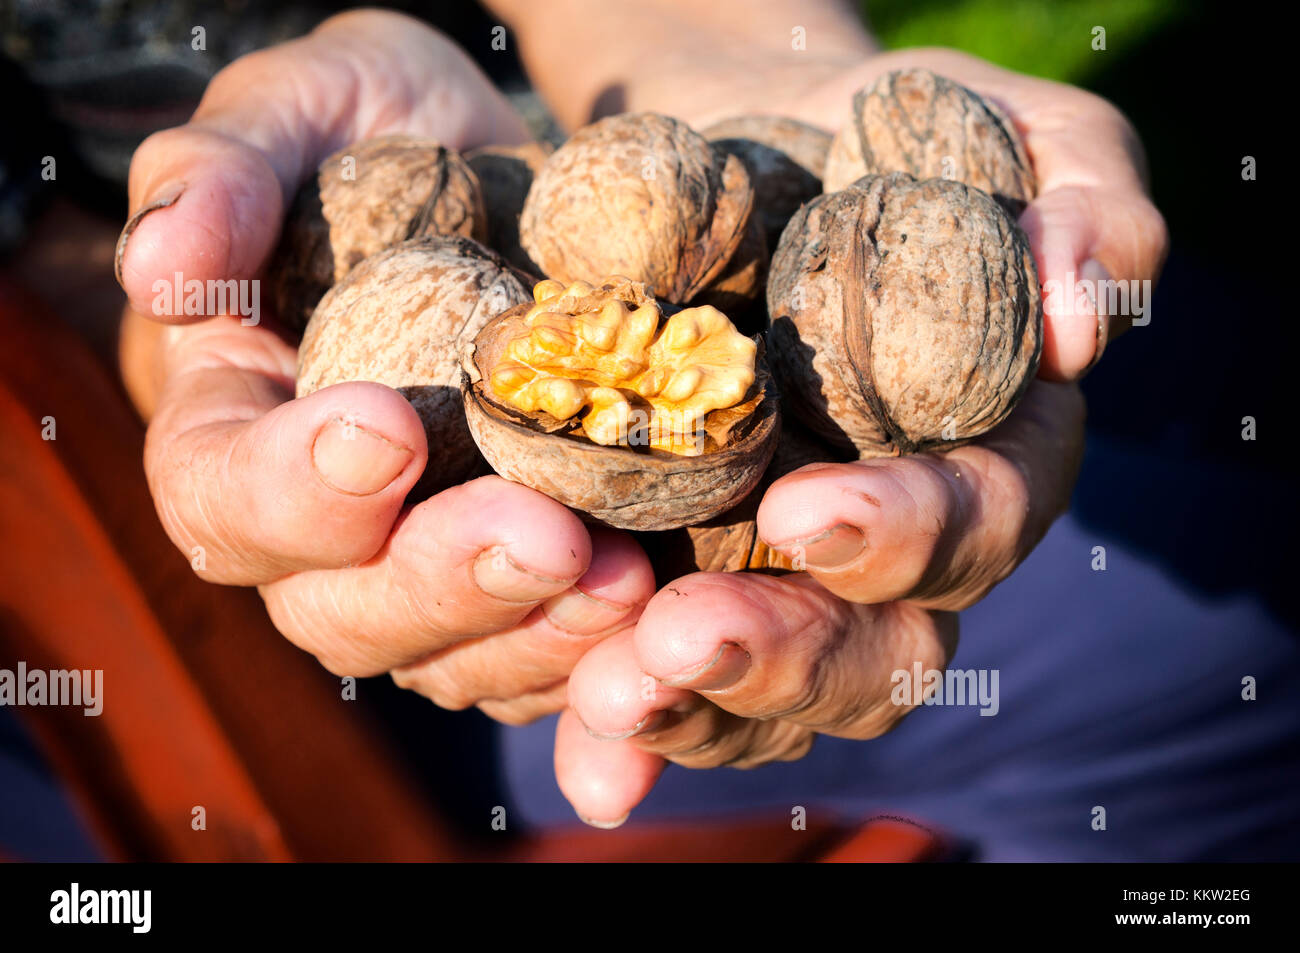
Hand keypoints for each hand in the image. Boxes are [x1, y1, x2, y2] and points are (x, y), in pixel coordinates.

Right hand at [122, 11, 653, 721]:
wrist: (516, 178)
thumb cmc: (384, 133)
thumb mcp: (303, 109)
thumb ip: (223, 171)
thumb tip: (165, 269)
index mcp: (237, 427)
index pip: (221, 493)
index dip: (292, 485)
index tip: (389, 425)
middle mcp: (326, 528)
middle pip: (341, 612)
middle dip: (441, 584)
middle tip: (546, 541)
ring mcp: (429, 567)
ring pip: (454, 659)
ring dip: (539, 636)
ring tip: (627, 581)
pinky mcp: (532, 581)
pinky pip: (551, 652)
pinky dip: (606, 652)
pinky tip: (668, 615)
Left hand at [539, 41, 1162, 824]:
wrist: (751, 147)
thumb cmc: (892, 135)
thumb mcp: (1011, 133)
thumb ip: (1083, 205)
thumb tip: (1080, 326)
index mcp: (993, 455)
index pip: (978, 522)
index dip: (904, 533)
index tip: (806, 512)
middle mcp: (900, 547)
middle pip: (873, 649)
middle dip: (784, 653)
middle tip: (683, 640)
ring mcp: (793, 580)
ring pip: (773, 692)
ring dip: (696, 710)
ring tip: (612, 694)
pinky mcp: (693, 580)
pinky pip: (675, 680)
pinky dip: (634, 728)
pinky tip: (586, 763)